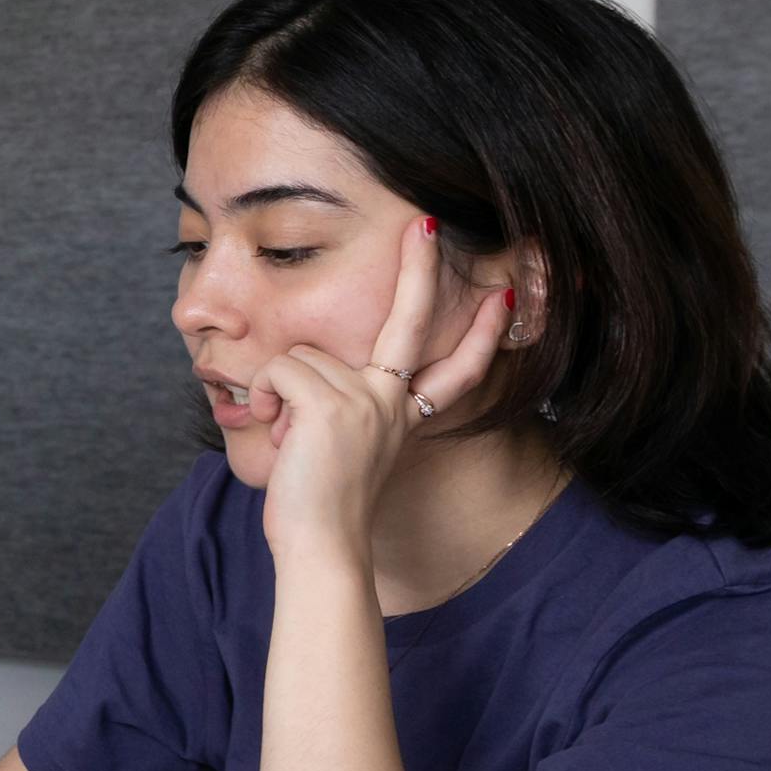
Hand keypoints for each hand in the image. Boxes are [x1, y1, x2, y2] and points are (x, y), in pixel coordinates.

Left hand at [252, 213, 515, 565]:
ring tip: (290, 439)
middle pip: (409, 322)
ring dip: (279, 395)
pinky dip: (266, 399)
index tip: (504, 300)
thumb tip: (298, 376)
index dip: (480, 334)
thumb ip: (340, 408)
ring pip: (300, 357)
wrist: (322, 546)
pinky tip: (279, 435)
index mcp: (401, 413)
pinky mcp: (331, 404)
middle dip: (421, 269)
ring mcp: (367, 399)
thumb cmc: (320, 505)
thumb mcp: (341, 449)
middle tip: (425, 224)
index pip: (454, 368)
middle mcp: (392, 401)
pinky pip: (281, 371)